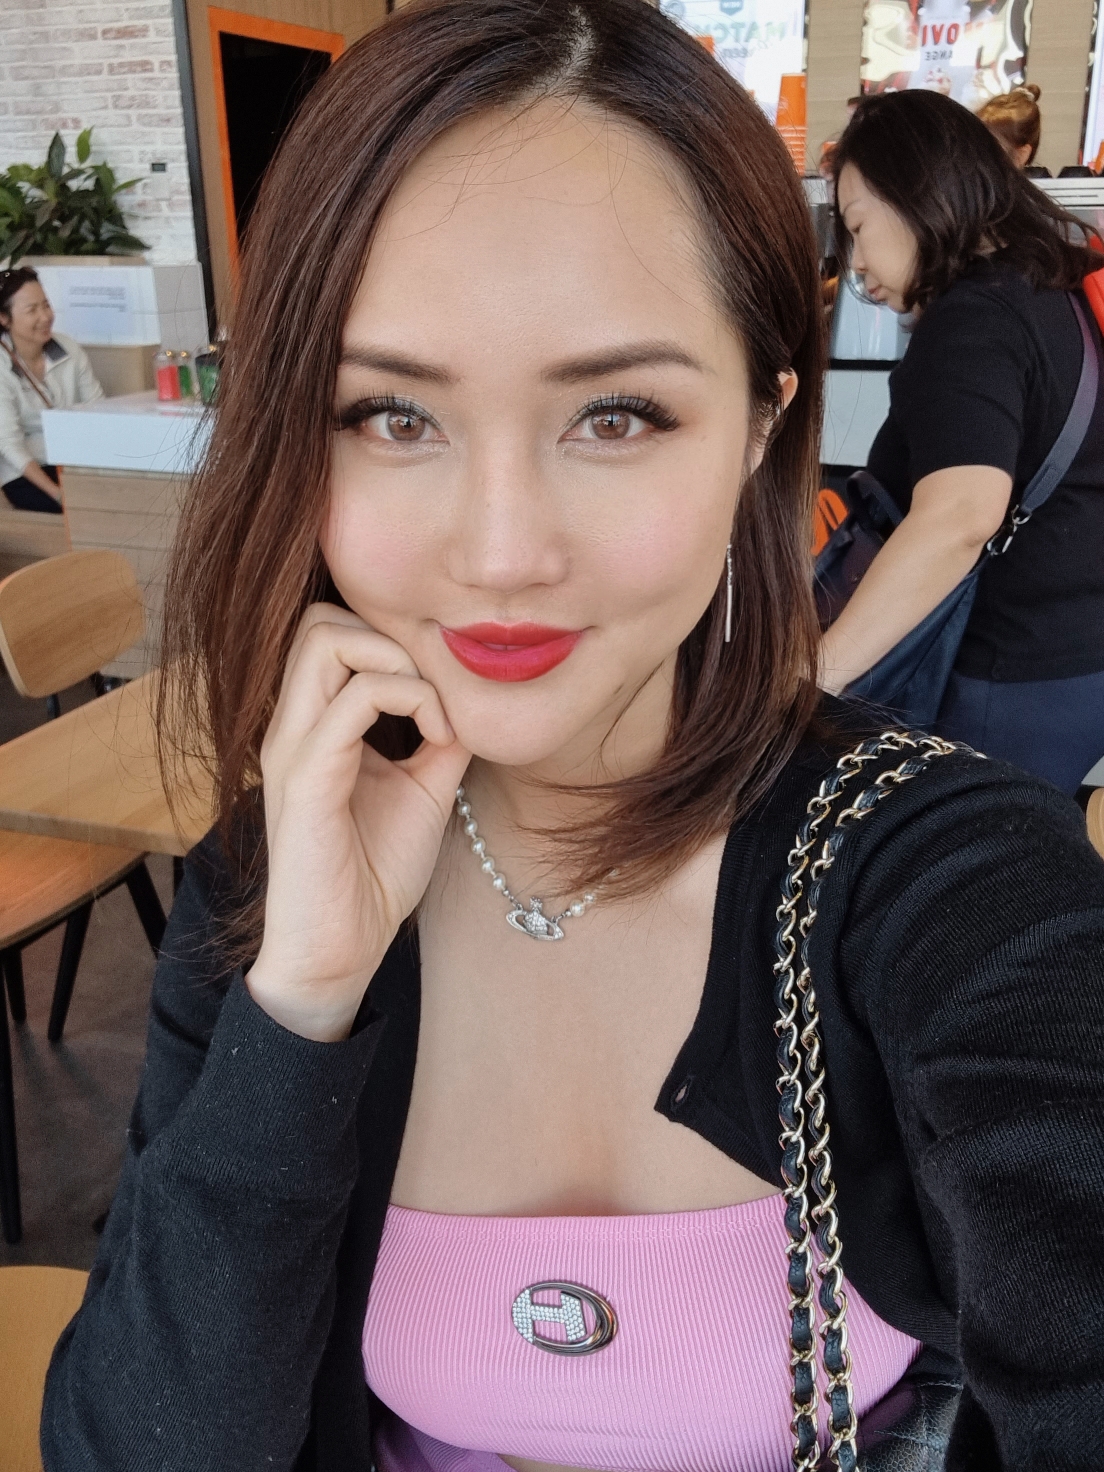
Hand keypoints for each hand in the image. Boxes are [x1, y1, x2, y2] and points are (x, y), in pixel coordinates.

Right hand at [246, 604, 469, 1040]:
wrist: (340, 948)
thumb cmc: (373, 872)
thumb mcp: (424, 788)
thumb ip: (440, 737)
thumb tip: (471, 699)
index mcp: (313, 724)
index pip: (331, 632)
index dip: (393, 640)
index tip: (442, 692)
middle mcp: (292, 724)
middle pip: (319, 619)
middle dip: (388, 635)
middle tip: (434, 690)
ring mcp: (293, 747)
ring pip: (325, 640)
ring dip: (397, 659)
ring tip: (433, 712)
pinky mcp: (306, 779)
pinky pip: (353, 701)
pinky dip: (409, 699)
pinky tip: (437, 739)